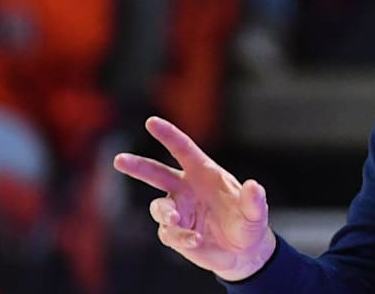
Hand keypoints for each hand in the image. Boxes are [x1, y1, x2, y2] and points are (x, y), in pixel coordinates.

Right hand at [112, 117, 275, 281]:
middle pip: (156, 173)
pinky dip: (180, 237)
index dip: (168, 135)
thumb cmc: (249, 223)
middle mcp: (187, 188)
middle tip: (119, 160)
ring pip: (159, 207)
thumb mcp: (255, 212)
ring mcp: (179, 210)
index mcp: (204, 173)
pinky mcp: (175, 233)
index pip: (183, 150)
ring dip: (166, 212)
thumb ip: (254, 200)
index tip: (151, 122)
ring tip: (176, 219)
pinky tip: (196, 240)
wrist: (243, 252)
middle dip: (137, 166)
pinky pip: (168, 233)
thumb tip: (253, 186)